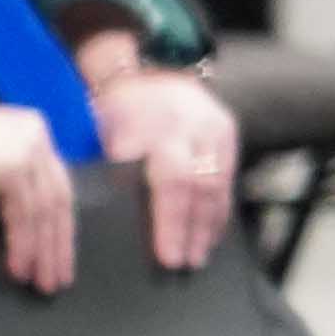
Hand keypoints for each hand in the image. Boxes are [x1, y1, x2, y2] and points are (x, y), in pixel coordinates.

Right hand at [0, 106, 73, 296]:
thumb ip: (7, 178)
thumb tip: (30, 225)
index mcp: (32, 128)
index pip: (56, 184)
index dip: (59, 224)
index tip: (61, 255)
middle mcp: (37, 133)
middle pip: (58, 198)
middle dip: (59, 243)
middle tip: (59, 279)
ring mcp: (27, 147)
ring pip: (44, 210)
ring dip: (43, 252)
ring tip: (42, 283)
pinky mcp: (12, 165)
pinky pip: (24, 214)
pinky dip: (23, 244)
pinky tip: (20, 269)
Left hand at [78, 57, 238, 272]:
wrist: (145, 70)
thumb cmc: (115, 110)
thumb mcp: (106, 136)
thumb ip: (115, 173)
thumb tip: (110, 222)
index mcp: (163, 128)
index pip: (174, 184)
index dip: (172, 224)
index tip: (168, 257)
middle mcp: (196, 127)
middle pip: (202, 188)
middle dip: (194, 230)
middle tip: (187, 265)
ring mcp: (218, 127)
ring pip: (220, 183)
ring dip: (211, 223)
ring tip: (201, 254)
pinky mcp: (228, 130)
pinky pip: (229, 174)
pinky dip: (221, 205)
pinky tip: (213, 229)